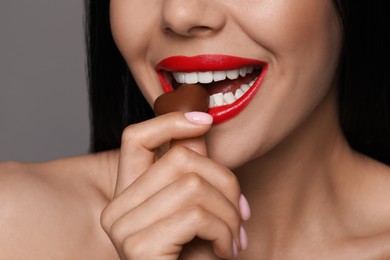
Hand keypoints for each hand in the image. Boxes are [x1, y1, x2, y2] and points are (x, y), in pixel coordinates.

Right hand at [101, 112, 249, 258]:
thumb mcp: (197, 210)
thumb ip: (193, 172)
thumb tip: (200, 130)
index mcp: (129, 195)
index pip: (135, 138)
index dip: (170, 121)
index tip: (205, 120)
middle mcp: (116, 208)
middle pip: (180, 159)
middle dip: (225, 182)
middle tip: (240, 213)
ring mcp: (122, 227)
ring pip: (193, 185)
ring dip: (229, 213)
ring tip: (234, 237)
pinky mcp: (138, 246)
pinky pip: (196, 214)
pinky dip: (224, 231)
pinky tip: (226, 251)